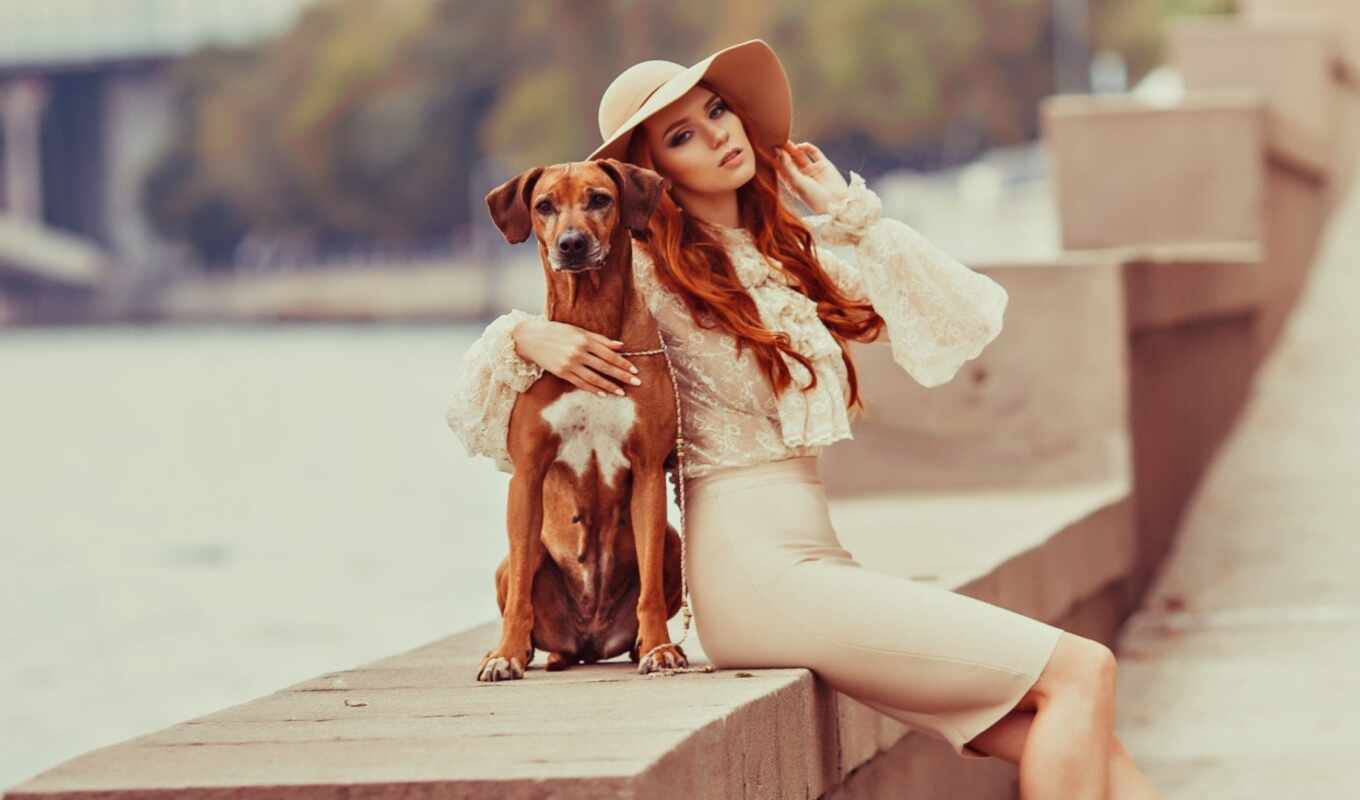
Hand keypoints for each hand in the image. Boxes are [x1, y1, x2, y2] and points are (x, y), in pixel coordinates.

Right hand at [513, 318, 641, 396]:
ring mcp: (569, 364)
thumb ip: (599, 339)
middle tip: (636, 383)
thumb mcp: (578, 330)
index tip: (634, 370)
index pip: (609, 354)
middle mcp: (578, 352)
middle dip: (622, 376)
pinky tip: (603, 394)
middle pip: (605, 367)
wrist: (530, 338)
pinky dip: (593, 389)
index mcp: (584, 339)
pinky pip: (580, 383)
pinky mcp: (561, 373)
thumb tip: (620, 345)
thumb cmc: (556, 332)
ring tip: (622, 393)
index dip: (623, 363)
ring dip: (610, 386)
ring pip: (594, 378)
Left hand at [775, 140, 848, 214]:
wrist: (836, 203)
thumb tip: (779, 152)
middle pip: (790, 160)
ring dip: (794, 148)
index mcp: (792, 183)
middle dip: (784, 151)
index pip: (782, 169)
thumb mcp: (797, 182)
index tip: (768, 150)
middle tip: (777, 141)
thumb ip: (788, 166)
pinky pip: (814, 152)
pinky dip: (807, 147)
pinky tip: (801, 146)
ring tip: (786, 141)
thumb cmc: (813, 197)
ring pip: (801, 155)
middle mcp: (802, 176)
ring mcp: (812, 169)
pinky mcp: (823, 164)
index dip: (776, 159)